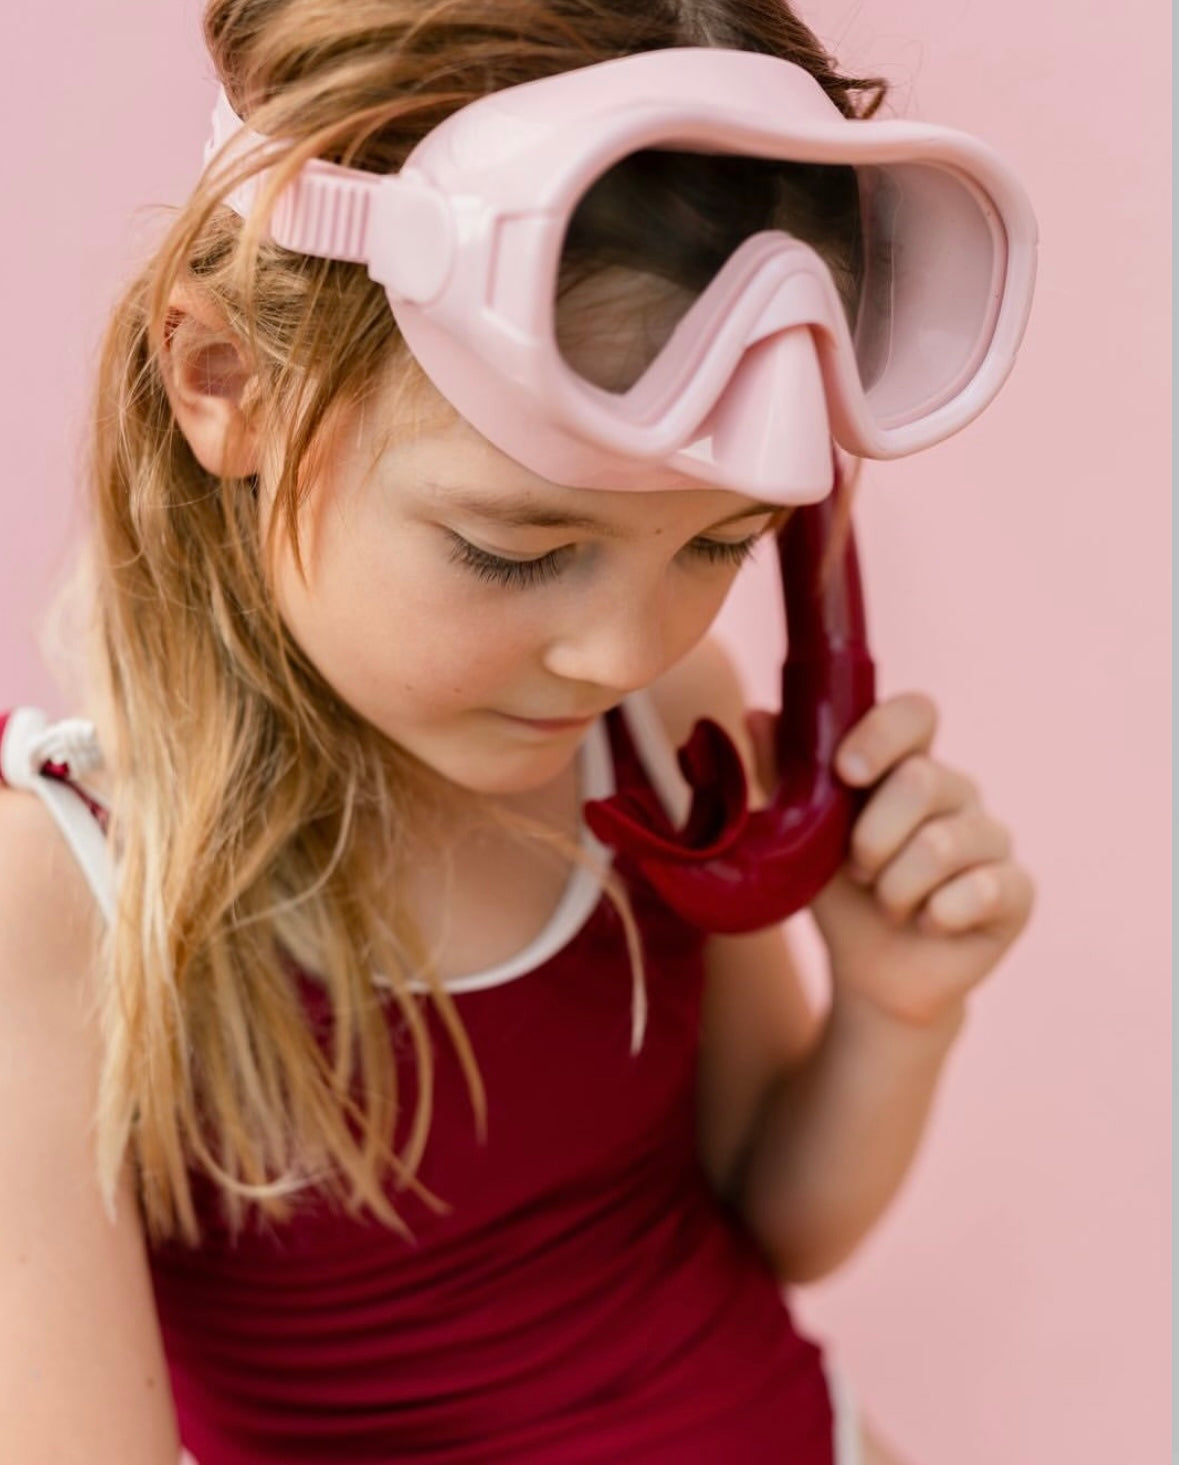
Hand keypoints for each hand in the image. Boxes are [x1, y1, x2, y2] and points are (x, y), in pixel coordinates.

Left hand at [748, 692, 1034, 1031]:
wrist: (871, 974)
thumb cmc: (840, 893)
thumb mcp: (801, 839)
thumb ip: (784, 776)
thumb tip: (756, 715)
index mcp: (906, 764)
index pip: (916, 713)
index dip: (883, 734)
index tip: (845, 772)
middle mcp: (957, 791)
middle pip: (924, 781)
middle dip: (872, 837)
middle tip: (857, 870)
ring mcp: (992, 838)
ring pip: (944, 844)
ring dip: (897, 887)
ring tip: (888, 906)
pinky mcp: (1015, 889)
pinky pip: (986, 890)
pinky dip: (940, 915)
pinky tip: (928, 924)